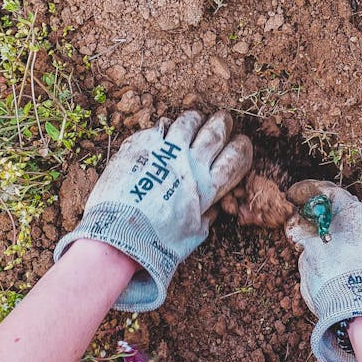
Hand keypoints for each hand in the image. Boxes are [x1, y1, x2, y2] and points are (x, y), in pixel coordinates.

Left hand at [54, 110, 251, 310]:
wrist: (119, 234)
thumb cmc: (156, 243)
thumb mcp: (192, 235)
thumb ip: (204, 217)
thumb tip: (210, 209)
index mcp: (207, 187)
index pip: (235, 158)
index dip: (242, 147)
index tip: (241, 143)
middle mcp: (190, 164)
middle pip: (216, 132)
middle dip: (223, 123)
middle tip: (224, 120)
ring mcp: (166, 150)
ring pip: (188, 122)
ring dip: (195, 119)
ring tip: (196, 119)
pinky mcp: (142, 144)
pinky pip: (160, 125)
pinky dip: (166, 125)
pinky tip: (166, 128)